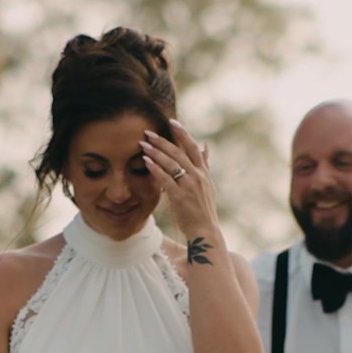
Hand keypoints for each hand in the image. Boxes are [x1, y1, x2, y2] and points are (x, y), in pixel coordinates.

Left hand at [139, 119, 219, 244]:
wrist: (205, 231)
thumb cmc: (203, 209)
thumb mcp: (208, 184)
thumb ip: (205, 164)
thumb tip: (206, 145)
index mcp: (203, 172)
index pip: (193, 147)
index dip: (182, 133)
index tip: (171, 121)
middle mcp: (198, 176)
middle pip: (179, 152)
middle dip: (162, 140)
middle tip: (148, 132)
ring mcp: (189, 186)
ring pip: (171, 163)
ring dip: (156, 152)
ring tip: (143, 144)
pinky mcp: (180, 196)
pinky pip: (166, 179)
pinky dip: (156, 169)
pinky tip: (146, 161)